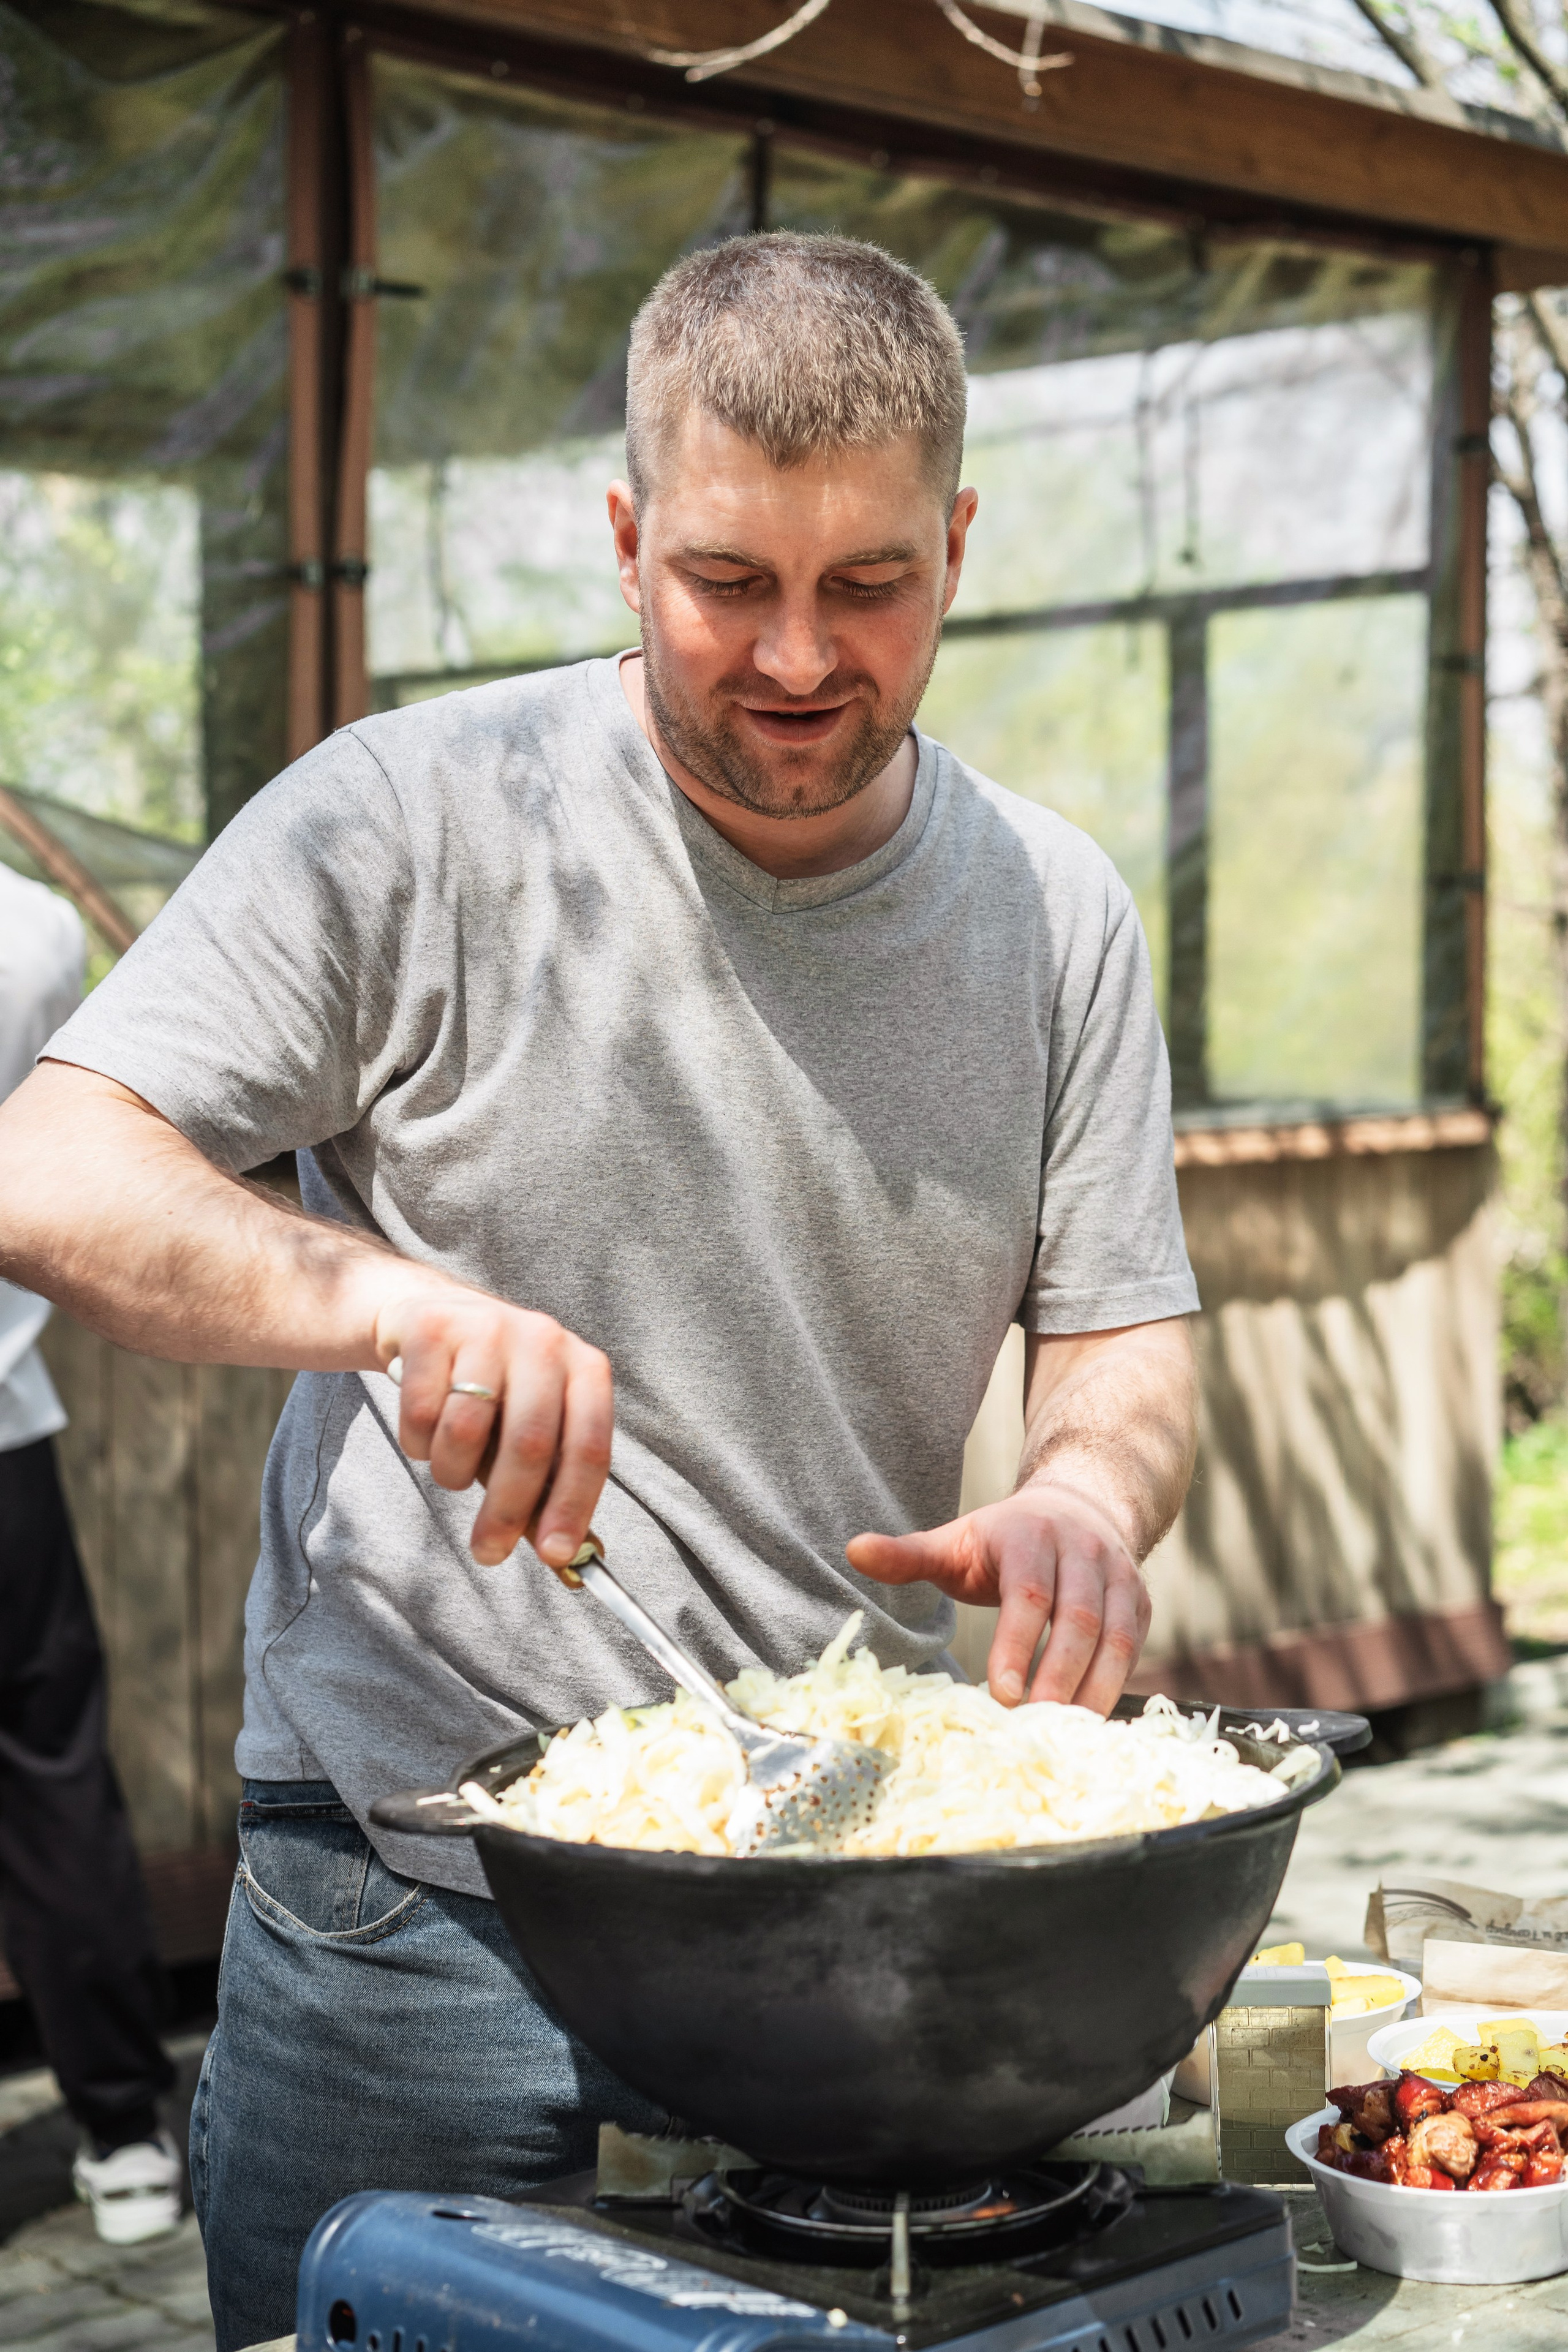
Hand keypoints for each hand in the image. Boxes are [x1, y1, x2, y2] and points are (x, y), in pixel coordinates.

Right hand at [374, 1292, 611, 1569]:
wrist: (434, 1318)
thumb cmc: (495, 1390)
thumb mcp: (534, 1426)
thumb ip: (549, 1485)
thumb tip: (565, 1557)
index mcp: (585, 1368)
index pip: (589, 1446)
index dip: (572, 1505)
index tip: (555, 1555)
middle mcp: (544, 1340)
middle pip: (529, 1445)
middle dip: (507, 1511)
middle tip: (488, 1551)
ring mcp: (487, 1328)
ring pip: (465, 1432)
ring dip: (452, 1473)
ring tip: (453, 1466)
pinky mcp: (432, 1328)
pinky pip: (419, 1413)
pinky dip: (419, 1442)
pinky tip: (426, 1428)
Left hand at [845, 1481, 1150, 1713]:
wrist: (1080, 1505)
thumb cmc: (1005, 1539)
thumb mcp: (956, 1541)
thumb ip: (908, 1554)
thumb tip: (853, 1550)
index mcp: (1030, 1535)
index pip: (1029, 1594)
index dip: (1017, 1644)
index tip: (1000, 1693)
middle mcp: (1083, 1551)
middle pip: (1079, 1619)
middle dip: (1058, 1676)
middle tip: (1032, 1724)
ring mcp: (1119, 1576)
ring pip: (1116, 1636)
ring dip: (1095, 1688)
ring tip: (1065, 1733)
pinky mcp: (1140, 1602)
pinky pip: (1134, 1647)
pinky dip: (1117, 1685)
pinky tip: (1090, 1720)